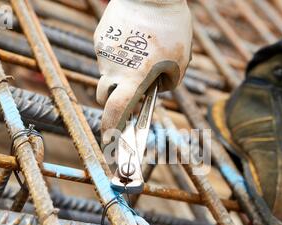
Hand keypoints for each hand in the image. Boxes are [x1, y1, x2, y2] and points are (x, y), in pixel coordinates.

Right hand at [94, 0, 192, 143]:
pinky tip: (134, 41)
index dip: (111, 129)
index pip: (117, 111)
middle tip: (126, 96)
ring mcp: (104, 52)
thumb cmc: (171, 27)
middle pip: (103, 98)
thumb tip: (156, 90)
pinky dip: (119, 55)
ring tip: (140, 57)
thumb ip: (169, 83)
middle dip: (112, 103)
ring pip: (107, 74)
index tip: (109, 140)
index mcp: (134, 78)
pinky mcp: (101, 38)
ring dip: (119, 76)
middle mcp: (114, 68)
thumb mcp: (180, 62)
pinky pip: (108, 55)